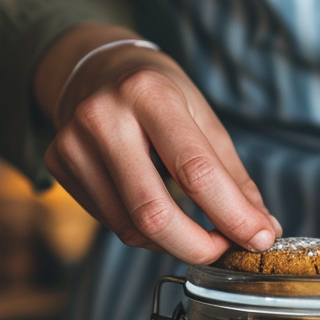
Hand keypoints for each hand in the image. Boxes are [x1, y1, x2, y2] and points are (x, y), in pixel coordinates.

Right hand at [36, 24, 280, 262]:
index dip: (232, 215)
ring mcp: (72, 143)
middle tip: (225, 251)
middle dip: (198, 247)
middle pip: (153, 213)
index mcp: (149, 93)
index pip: (195, 171)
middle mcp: (103, 116)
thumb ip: (232, 177)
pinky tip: (159, 213)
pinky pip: (112, 223)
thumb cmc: (159, 93)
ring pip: (130, 228)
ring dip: (173, 242)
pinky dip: (146, 233)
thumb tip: (261, 229)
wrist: (97, 69)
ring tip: (195, 230)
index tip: (259, 239)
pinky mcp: (58, 165)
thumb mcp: (204, 118)